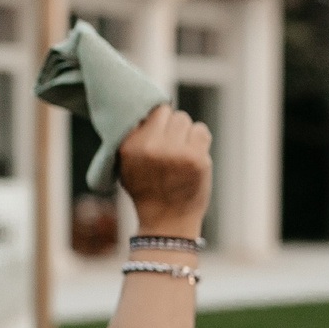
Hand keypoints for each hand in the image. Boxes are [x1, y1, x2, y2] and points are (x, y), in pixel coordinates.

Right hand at [116, 106, 211, 238]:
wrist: (167, 223)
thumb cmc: (147, 191)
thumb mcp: (127, 164)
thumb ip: (133, 136)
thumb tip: (145, 105)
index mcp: (129, 145)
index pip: (146, 110)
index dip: (154, 120)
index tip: (156, 132)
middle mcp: (151, 146)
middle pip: (167, 113)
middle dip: (170, 127)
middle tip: (170, 146)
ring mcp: (175, 152)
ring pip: (184, 119)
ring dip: (185, 133)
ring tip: (180, 154)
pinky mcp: (196, 158)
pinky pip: (201, 130)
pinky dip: (199, 141)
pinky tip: (193, 157)